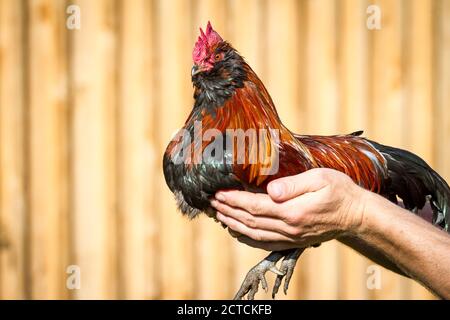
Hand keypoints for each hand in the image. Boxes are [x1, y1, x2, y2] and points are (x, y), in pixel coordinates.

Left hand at [211, 168, 366, 250]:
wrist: (358, 216)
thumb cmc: (340, 192)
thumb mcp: (320, 179)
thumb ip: (293, 185)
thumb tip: (270, 190)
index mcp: (292, 212)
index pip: (254, 206)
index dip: (233, 200)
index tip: (218, 193)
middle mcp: (289, 228)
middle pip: (249, 221)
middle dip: (228, 211)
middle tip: (211, 202)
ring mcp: (291, 238)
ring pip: (254, 234)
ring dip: (233, 224)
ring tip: (218, 215)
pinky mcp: (294, 241)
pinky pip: (265, 243)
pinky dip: (247, 238)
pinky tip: (238, 231)